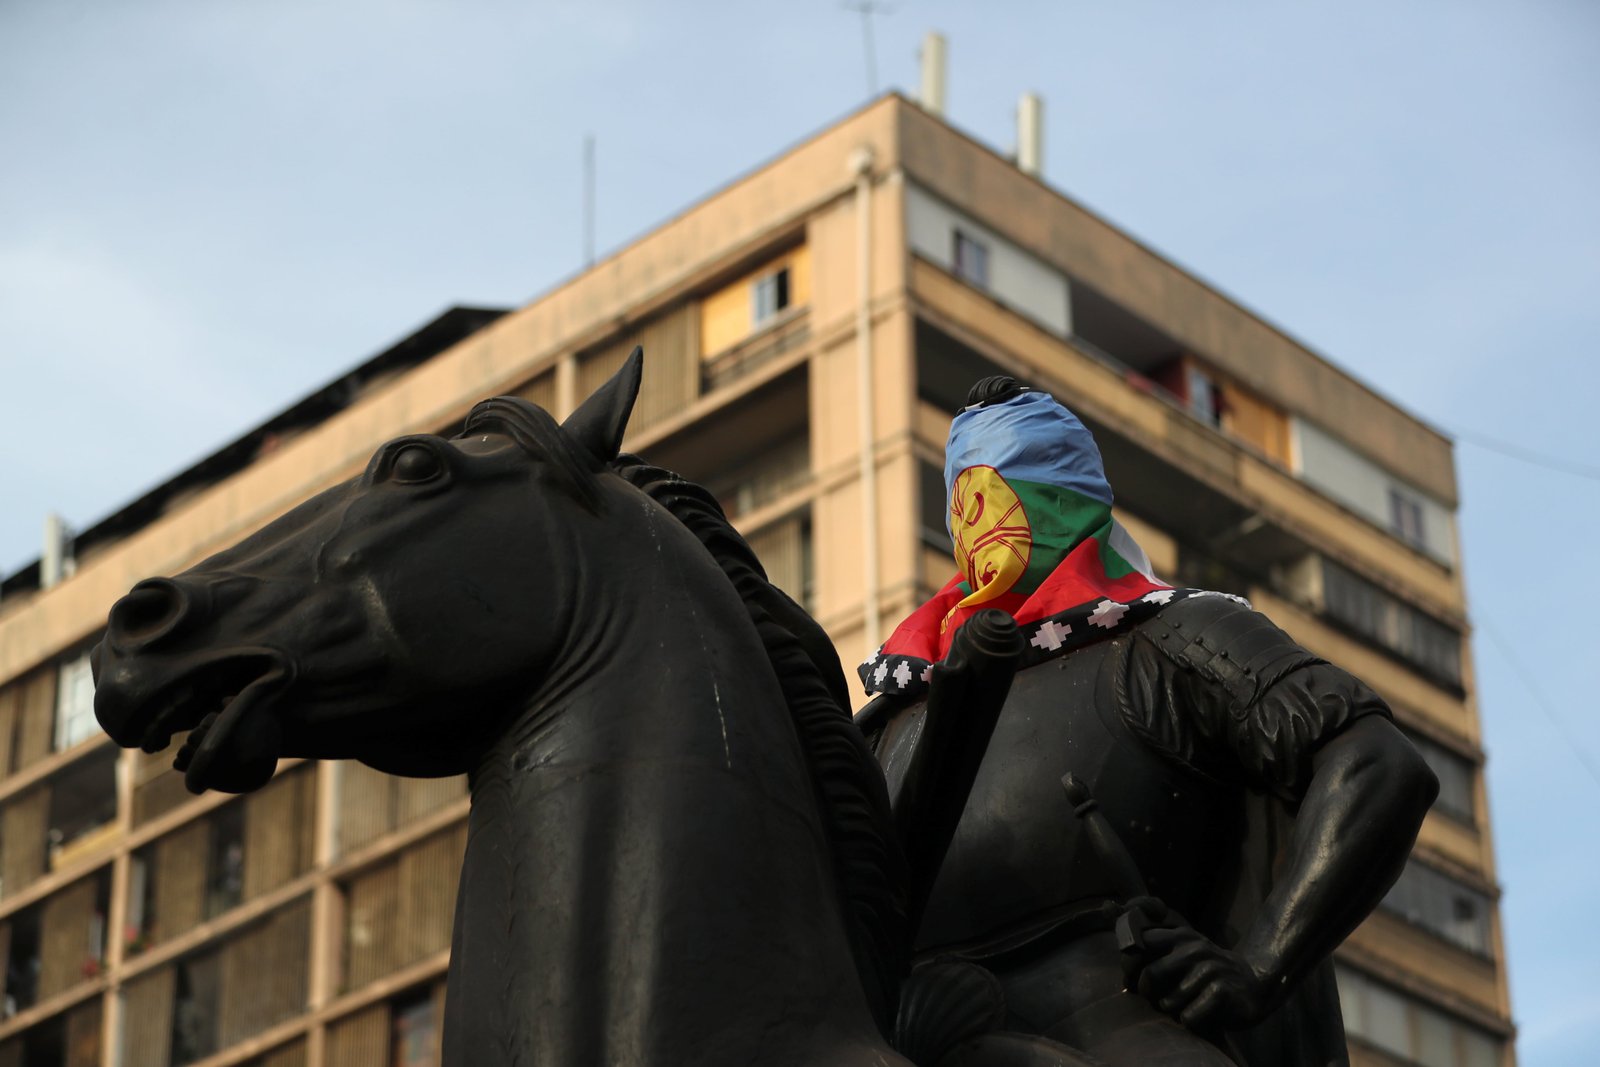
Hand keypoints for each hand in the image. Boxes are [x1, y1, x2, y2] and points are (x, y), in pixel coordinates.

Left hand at [1123, 915, 1275, 1030]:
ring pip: (1169, 1001)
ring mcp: (1210, 969)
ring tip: (1182, 1004)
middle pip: (1150, 975)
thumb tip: (1110, 919)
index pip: (1139, 944)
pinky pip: (1189, 1016)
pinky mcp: (1222, 991)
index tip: (1133, 979)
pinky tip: (1197, 1013)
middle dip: (1148, 992)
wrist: (1253, 984)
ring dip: (1171, 1009)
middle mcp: (1194, 948)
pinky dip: (1188, 1020)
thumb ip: (1149, 942)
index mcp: (1180, 935)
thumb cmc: (1205, 970)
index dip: (1130, 965)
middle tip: (1156, 998)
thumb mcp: (1180, 949)